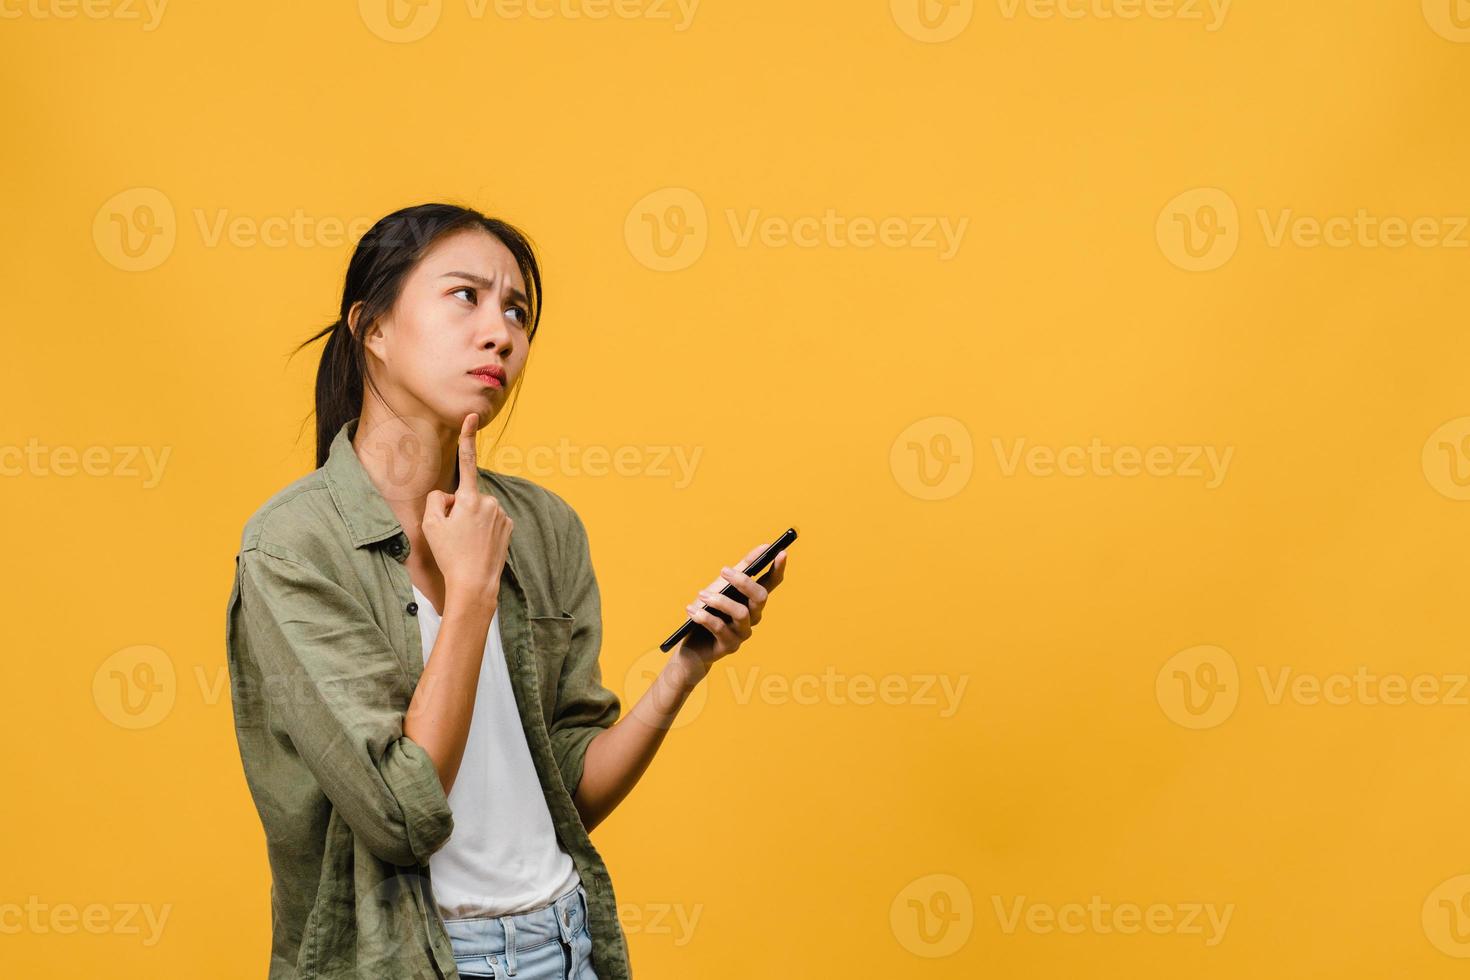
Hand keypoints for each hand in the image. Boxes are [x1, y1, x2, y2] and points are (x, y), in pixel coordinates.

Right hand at [420, 413, 512, 605]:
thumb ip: (436, 501)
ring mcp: (502, 515)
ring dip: (471, 521)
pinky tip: (478, 546)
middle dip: (458, 509)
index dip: (468, 437)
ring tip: (466, 544)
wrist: (475, 584)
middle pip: (466, 496)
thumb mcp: (431, 525)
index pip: (467, 461)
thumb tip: (449, 497)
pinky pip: (490, 520)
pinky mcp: (509, 526)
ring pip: (479, 510)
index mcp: (469, 499)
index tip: (472, 416)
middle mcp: (490, 502)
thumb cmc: (450, 555)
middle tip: (453, 535)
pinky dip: (483, 529)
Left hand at [673, 541, 789, 679]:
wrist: (693, 644)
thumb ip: (743, 568)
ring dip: (719, 601)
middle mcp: (753, 616)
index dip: (778, 569)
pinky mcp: (730, 646)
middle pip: (760, 597)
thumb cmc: (710, 610)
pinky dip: (705, 617)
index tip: (781, 552)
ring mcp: (743, 632)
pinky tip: (691, 611)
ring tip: (701, 595)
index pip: (772, 583)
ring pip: (741, 613)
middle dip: (743, 582)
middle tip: (723, 571)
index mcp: (753, 600)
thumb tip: (764, 547)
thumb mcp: (723, 586)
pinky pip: (720, 628)